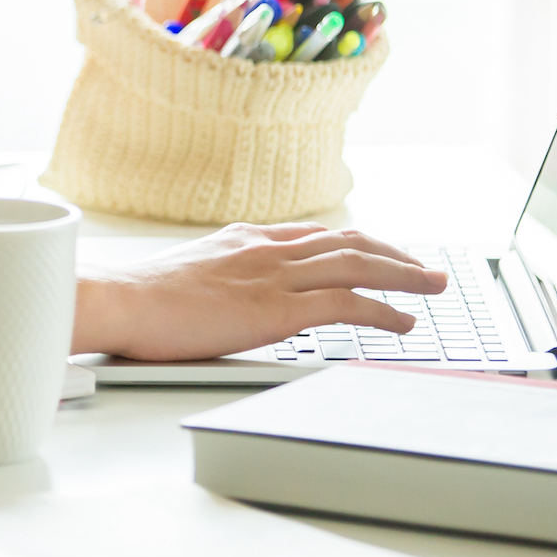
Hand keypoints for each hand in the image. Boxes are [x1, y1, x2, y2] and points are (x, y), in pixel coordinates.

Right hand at [78, 223, 447, 362]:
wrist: (121, 300)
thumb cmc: (140, 299)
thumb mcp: (187, 275)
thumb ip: (219, 278)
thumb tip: (225, 297)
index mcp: (245, 240)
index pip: (315, 235)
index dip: (356, 242)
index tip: (379, 251)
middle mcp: (267, 249)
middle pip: (347, 242)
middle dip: (393, 253)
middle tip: (425, 267)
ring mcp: (275, 276)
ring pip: (358, 264)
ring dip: (404, 274)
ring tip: (434, 286)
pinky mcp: (278, 309)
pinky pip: (347, 304)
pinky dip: (384, 310)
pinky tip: (404, 321)